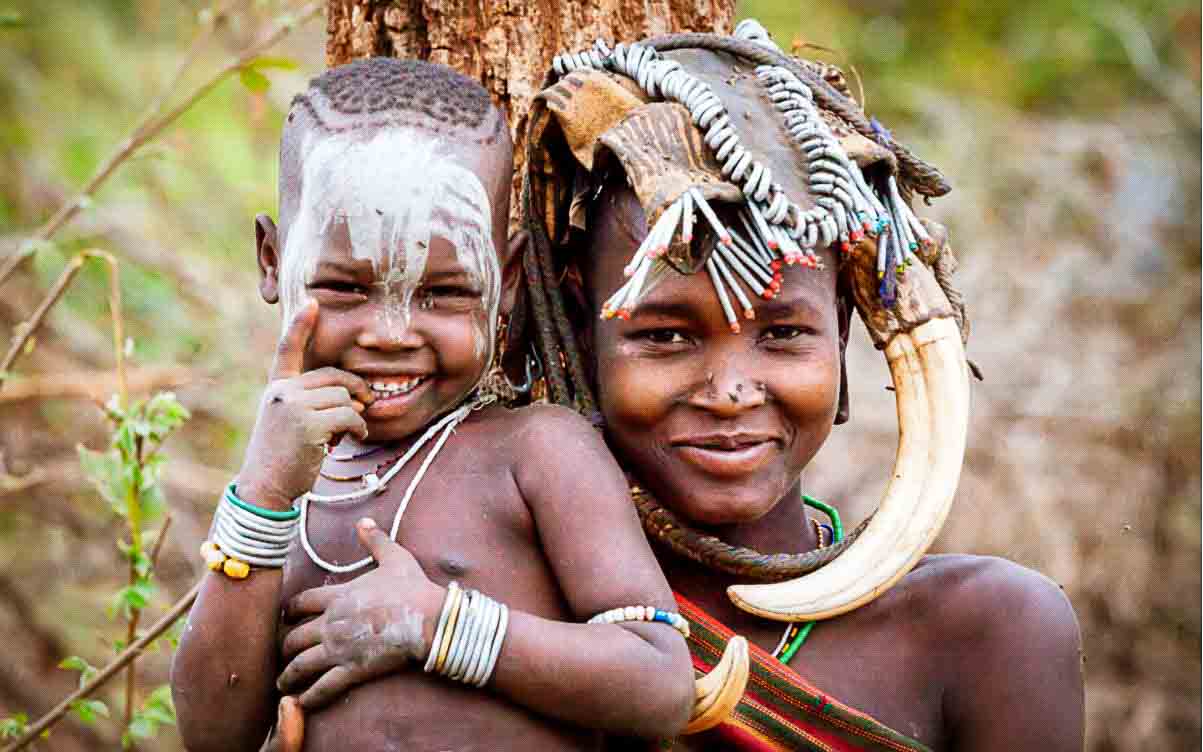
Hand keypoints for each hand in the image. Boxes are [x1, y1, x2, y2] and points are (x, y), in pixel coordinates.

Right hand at [237, 300, 373, 506]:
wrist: (265, 487)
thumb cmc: (284, 458)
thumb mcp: (290, 423)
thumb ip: (312, 403)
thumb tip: (355, 398)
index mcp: (277, 389)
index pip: (288, 350)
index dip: (301, 326)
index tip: (312, 302)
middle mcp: (283, 392)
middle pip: (334, 377)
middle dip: (355, 391)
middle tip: (364, 408)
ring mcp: (293, 406)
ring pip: (344, 398)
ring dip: (355, 417)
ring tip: (345, 435)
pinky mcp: (307, 424)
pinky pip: (349, 416)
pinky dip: (357, 428)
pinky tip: (350, 440)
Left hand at [276, 519, 445, 709]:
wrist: (429, 618)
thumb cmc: (412, 588)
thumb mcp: (394, 558)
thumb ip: (375, 540)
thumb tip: (364, 521)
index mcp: (337, 597)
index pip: (299, 603)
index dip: (288, 611)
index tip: (284, 617)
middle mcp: (331, 623)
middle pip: (293, 637)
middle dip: (284, 646)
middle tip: (280, 653)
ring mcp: (339, 649)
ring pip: (301, 665)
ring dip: (288, 675)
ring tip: (282, 683)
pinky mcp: (352, 670)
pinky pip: (324, 687)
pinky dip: (310, 697)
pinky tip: (302, 702)